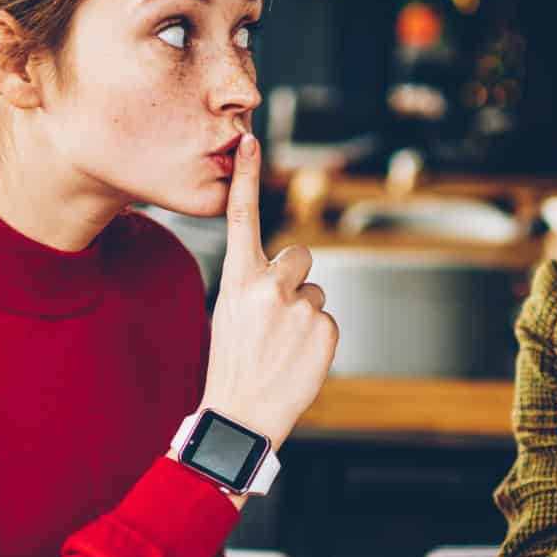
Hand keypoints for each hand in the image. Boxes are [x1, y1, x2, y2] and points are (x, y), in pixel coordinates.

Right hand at [200, 134, 337, 449]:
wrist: (242, 416)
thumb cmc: (232, 364)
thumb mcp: (229, 313)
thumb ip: (256, 283)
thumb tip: (289, 272)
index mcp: (237, 279)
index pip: (241, 217)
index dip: (246, 176)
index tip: (249, 140)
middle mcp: (269, 286)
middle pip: (300, 255)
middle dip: (294, 279)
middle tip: (276, 317)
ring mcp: (300, 307)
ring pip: (315, 292)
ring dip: (304, 313)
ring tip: (282, 346)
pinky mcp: (325, 329)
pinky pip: (327, 319)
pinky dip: (316, 338)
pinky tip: (296, 359)